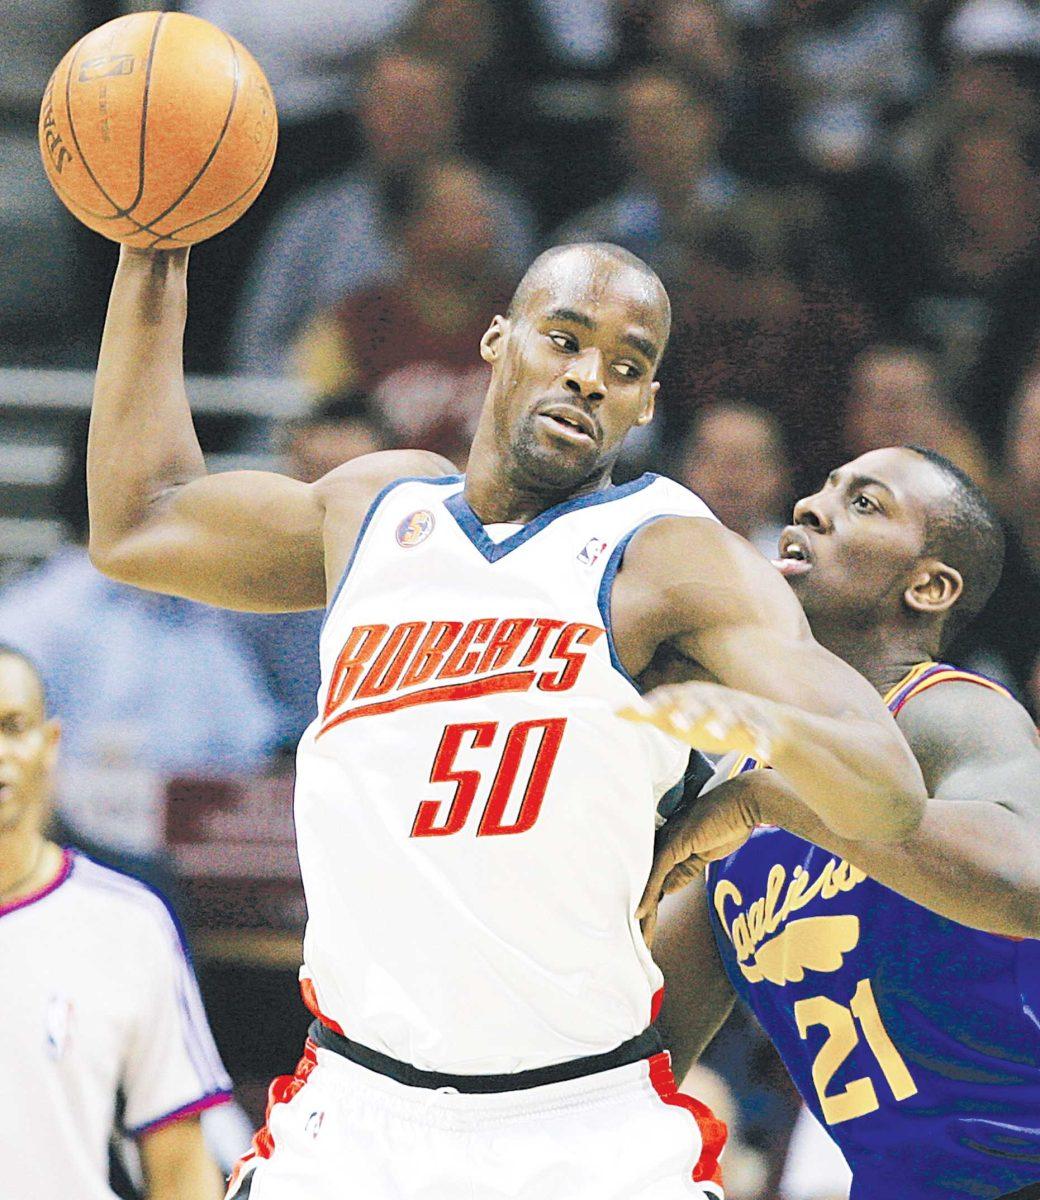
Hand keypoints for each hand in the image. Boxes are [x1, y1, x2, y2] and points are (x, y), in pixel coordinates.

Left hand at [619, 682, 783, 759]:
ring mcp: (739, 712)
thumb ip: (648, 713)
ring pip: (732, 716)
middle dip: (690, 712)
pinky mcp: (761, 727)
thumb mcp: (677, 716)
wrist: (762, 720)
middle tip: (676, 723)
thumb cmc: (708, 718)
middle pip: (701, 703)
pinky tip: (763, 753)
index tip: (639, 712)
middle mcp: (715, 700)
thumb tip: (612, 709)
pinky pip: (763, 734)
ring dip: (725, 723)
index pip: (671, 697)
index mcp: (692, 696)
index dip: (655, 704)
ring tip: (717, 734)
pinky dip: (763, 742)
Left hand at [638, 780, 760, 947]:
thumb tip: (666, 890)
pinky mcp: (675, 843)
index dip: (649, 905)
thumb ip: (684, 870)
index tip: (645, 930)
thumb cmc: (729, 821)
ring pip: (648, 882)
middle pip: (646, 883)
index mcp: (668, 843)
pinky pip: (656, 874)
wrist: (745, 800)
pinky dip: (647, 895)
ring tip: (637, 939)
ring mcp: (666, 840)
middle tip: (638, 943)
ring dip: (643, 913)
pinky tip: (639, 915)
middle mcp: (661, 841)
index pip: (653, 880)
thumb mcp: (704, 854)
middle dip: (643, 915)